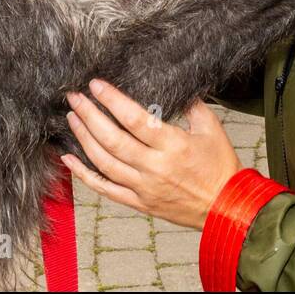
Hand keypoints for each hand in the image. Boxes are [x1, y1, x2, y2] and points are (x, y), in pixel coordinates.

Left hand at [62, 79, 242, 229]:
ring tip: (72, 118)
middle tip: (74, 97)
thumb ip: (192, 105)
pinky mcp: (139, 202)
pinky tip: (68, 159)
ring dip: (83, 138)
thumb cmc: (220, 167)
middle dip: (89, 115)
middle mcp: (154, 167)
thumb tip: (176, 84)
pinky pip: (105, 189)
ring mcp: (143, 187)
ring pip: (104, 163)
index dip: (112, 100)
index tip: (96, 85)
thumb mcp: (212, 129)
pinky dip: (83, 175)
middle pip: (112, 139)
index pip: (135, 119)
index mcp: (173, 146)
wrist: (226, 209)